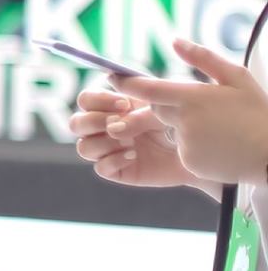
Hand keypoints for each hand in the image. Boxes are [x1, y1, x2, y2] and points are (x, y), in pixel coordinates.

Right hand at [69, 87, 212, 193]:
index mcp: (110, 107)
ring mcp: (108, 150)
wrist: (196, 150)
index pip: (86, 100)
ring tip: (130, 142)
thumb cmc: (178, 122)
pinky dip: (115, 160)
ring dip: (105, 143)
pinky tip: (134, 156)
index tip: (124, 104)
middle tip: (119, 125)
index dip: (98, 100)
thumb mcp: (161, 110)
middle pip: (75, 123)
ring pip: (83, 147)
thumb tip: (115, 125)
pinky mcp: (117, 170)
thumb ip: (138, 114)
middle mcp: (103, 128)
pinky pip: (101, 168)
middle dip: (95, 122)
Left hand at [114, 39, 267, 185]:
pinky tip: (217, 145)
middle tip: (197, 108)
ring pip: (169, 130)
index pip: (147, 89)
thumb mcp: (237, 78)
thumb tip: (175, 41)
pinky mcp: (188, 162)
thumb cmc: (257, 113)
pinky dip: (192, 146)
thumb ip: (204, 58)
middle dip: (165, 106)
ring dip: (183, 127)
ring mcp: (185, 143)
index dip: (126, 83)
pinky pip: (180, 150)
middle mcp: (184, 120)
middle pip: (155, 108)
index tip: (111, 77)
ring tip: (217, 129)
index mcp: (193, 97)